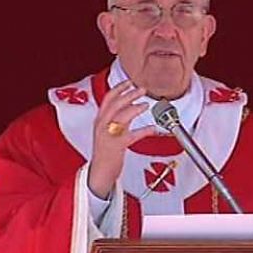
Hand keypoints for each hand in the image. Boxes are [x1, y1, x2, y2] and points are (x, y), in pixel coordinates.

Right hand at [88, 80, 155, 198]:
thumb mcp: (108, 131)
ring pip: (121, 116)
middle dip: (129, 94)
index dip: (119, 88)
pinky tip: (152, 128)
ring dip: (134, 108)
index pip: (108, 98)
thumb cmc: (106, 152)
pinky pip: (132, 135)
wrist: (100, 171)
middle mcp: (102, 125)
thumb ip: (117, 118)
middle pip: (115, 104)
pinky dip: (144, 131)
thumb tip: (130, 105)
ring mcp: (108, 135)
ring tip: (145, 105)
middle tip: (142, 89)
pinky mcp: (116, 146)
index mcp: (100, 120)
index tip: (130, 81)